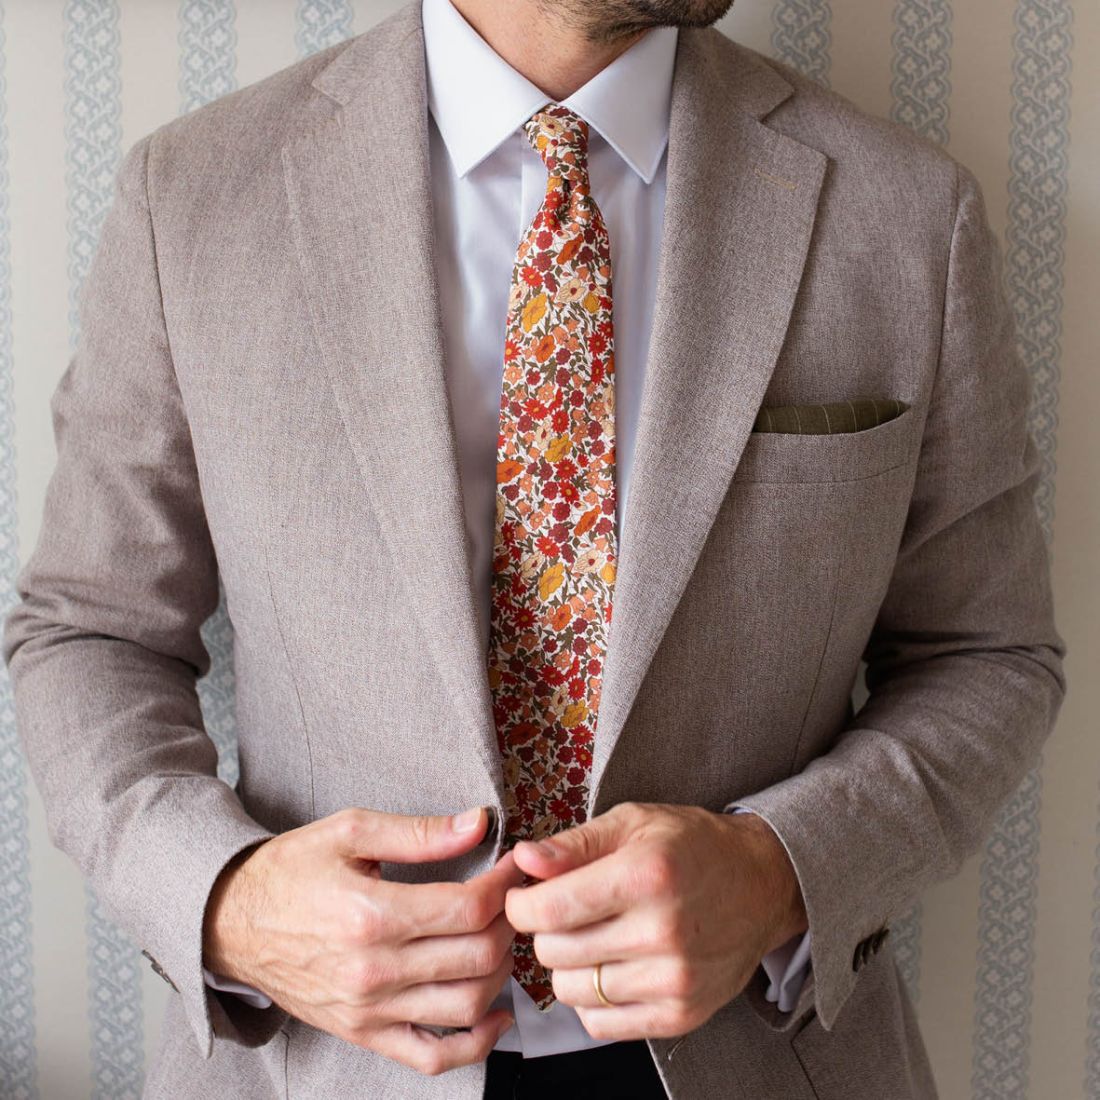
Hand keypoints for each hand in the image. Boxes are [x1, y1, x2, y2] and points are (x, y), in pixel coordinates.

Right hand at [202, 806, 523, 1074]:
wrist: (231, 922)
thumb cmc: (290, 871)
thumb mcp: (349, 831)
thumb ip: (419, 832)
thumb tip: (478, 824)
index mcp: (371, 914)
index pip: (467, 908)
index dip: (505, 884)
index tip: (516, 864)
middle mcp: (373, 969)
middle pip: (476, 955)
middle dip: (509, 922)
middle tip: (513, 897)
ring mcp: (369, 1010)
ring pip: (466, 1004)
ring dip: (502, 972)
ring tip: (502, 938)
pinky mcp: (364, 1034)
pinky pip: (432, 1057)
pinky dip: (476, 1044)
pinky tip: (495, 1014)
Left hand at [504, 801, 807, 1041]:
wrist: (763, 883)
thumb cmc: (693, 845)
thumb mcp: (633, 822)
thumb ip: (574, 843)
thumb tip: (524, 860)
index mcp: (646, 875)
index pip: (551, 910)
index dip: (521, 905)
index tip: (524, 897)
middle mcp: (662, 932)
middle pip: (554, 952)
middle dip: (545, 930)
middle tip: (564, 911)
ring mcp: (674, 981)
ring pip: (570, 992)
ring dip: (567, 966)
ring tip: (592, 937)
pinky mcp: (682, 1015)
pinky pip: (600, 1025)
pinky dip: (592, 1000)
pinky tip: (611, 966)